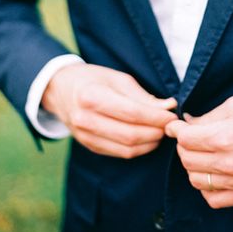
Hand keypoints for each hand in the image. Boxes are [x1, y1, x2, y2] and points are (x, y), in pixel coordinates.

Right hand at [42, 63, 177, 157]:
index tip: (172, 115)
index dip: (156, 117)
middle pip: (130, 134)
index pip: (132, 113)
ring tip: (161, 132)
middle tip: (170, 125)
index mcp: (92, 96)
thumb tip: (168, 107)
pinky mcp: (89, 146)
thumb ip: (142, 96)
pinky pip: (119, 153)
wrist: (60, 90)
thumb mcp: (117, 78)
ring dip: (149, 143)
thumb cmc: (92, 79)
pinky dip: (138, 149)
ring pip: (126, 149)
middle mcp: (86, 119)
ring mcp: (85, 136)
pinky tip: (147, 139)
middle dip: (156, 132)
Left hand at [165, 96, 232, 208]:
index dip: (176, 130)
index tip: (175, 127)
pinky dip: (207, 188)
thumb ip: (208, 117)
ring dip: (194, 166)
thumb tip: (187, 123)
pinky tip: (212, 173)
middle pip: (187, 160)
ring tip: (202, 154)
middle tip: (190, 137)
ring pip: (196, 180)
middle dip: (184, 146)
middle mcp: (229, 162)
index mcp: (225, 137)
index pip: (185, 139)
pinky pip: (213, 199)